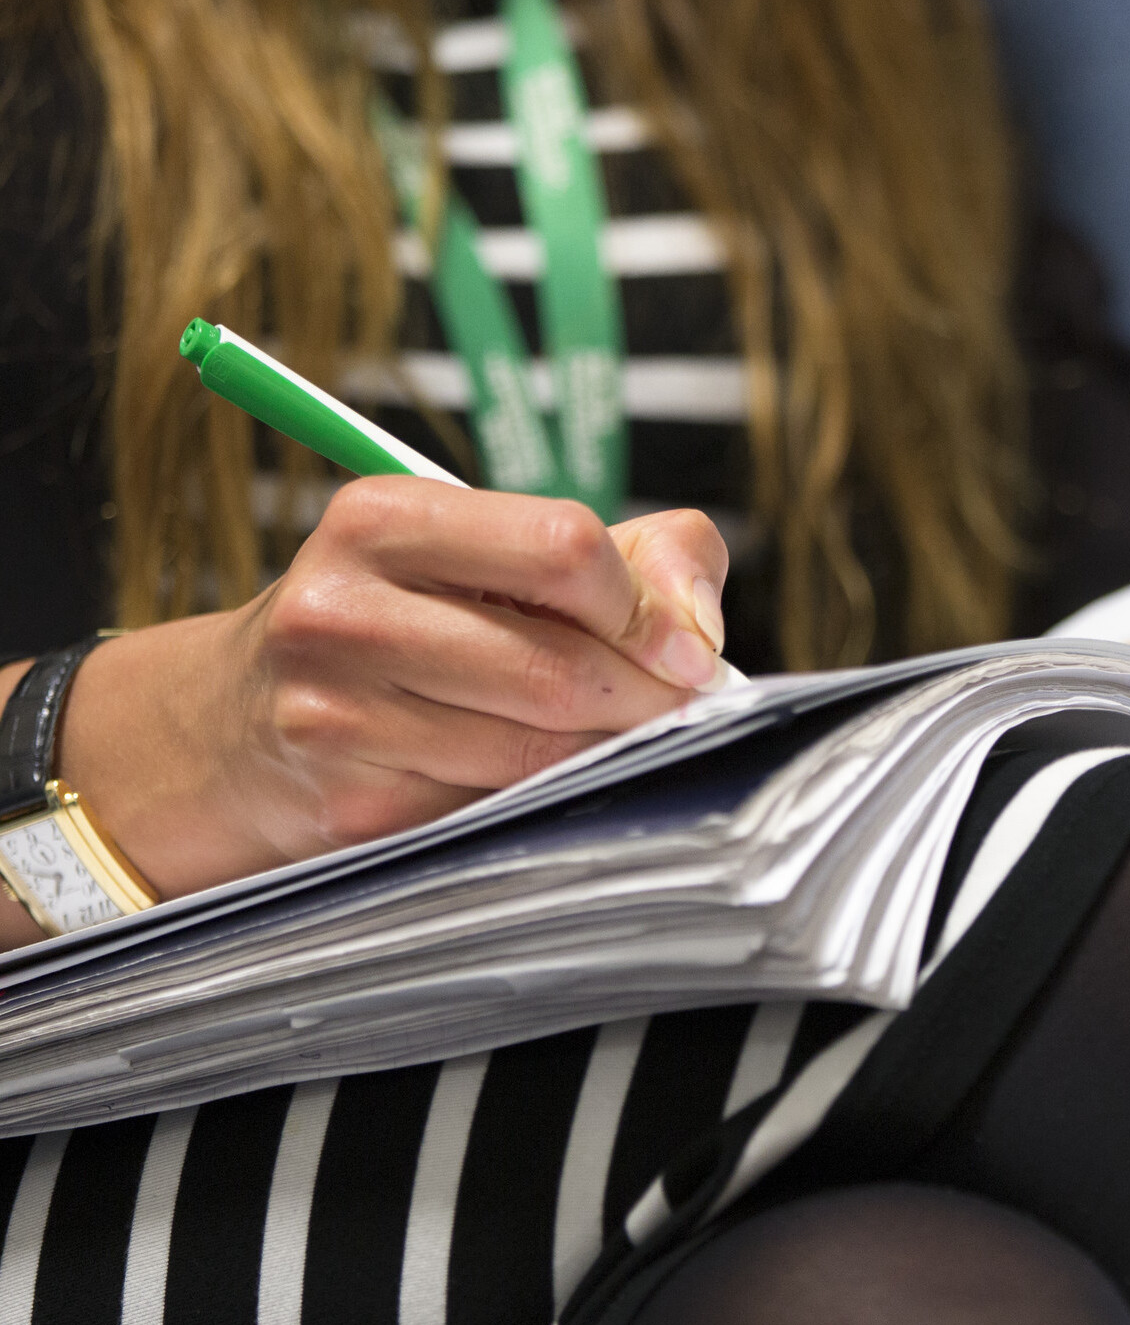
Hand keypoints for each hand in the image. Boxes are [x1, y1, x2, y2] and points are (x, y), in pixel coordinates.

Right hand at [0, 480, 728, 939]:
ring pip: (538, 749)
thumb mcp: (494, 552)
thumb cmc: (403, 621)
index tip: (683, 647)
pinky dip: (538, 793)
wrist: (234, 722)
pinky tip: (521, 769)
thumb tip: (700, 629)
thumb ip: (635, 556)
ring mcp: (336, 713)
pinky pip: (499, 806)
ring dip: (596, 749)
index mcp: (388, 518)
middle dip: (642, 695)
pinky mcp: (351, 804)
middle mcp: (345, 609)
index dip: (648, 607)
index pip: (565, 548)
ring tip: (595, 730)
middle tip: (669, 704)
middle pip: (561, 665)